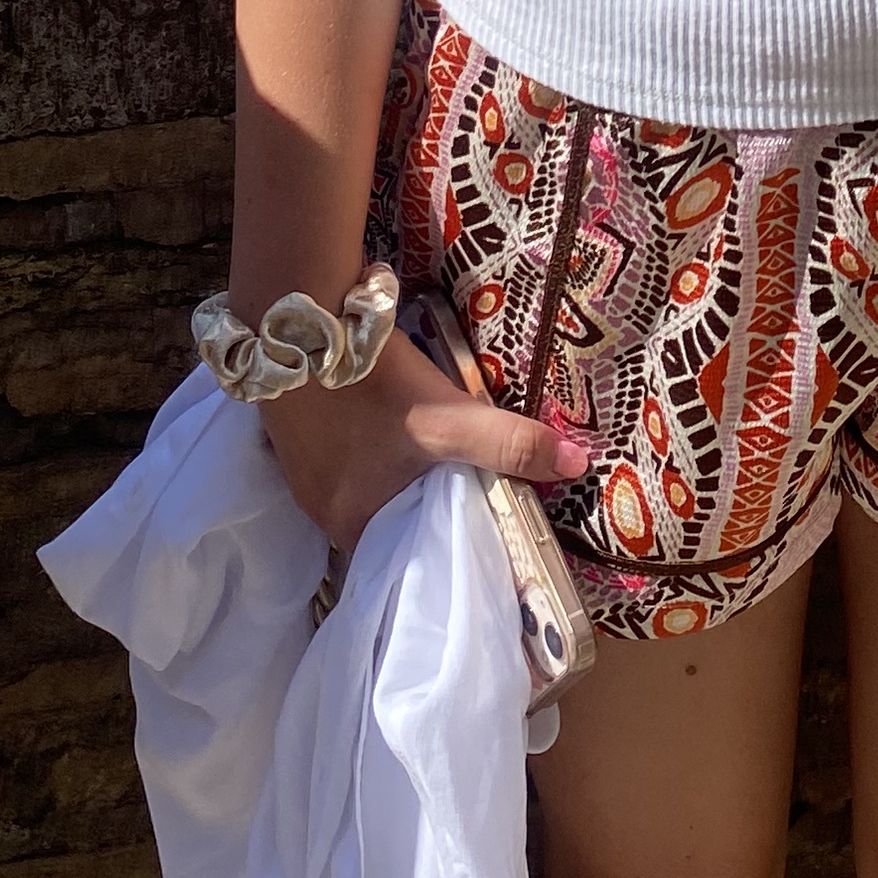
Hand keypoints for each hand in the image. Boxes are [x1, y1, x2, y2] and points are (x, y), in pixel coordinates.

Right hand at [259, 331, 594, 554]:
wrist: (298, 320)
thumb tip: (580, 465)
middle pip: (389, 523)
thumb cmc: (374, 384)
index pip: (409, 558)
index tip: (482, 527)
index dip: (445, 542)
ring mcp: (305, 479)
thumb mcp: (449, 418)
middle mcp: (325, 517)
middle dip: (426, 507)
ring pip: (367, 490)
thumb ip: (511, 445)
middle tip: (472, 487)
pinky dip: (371, 451)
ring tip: (438, 459)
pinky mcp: (297, 442)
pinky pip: (345, 461)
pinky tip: (393, 428)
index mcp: (355, 529)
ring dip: (399, 478)